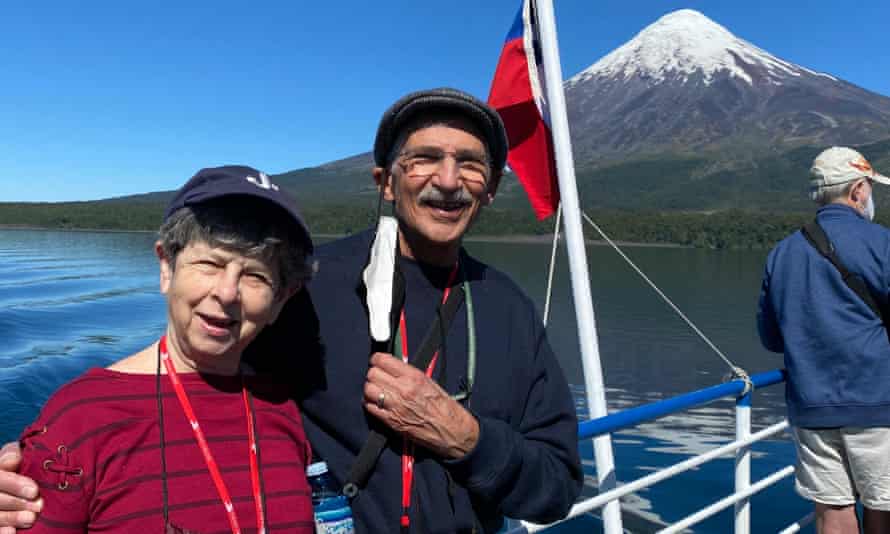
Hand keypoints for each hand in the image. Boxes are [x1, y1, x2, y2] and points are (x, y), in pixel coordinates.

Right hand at [0, 442, 42, 530]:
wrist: (11, 483)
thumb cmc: (15, 465)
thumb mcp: (12, 456)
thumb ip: (12, 454)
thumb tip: (13, 460)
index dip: (14, 484)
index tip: (34, 490)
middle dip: (16, 503)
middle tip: (38, 506)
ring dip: (11, 518)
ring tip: (31, 519)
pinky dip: (1, 531)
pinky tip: (12, 532)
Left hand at [364, 353, 478, 458]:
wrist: (451, 430)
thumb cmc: (445, 408)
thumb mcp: (430, 382)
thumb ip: (409, 374)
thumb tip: (394, 368)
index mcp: (414, 377)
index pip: (383, 360)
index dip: (377, 359)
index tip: (377, 361)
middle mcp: (403, 389)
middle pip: (373, 374)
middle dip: (374, 374)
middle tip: (378, 376)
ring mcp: (395, 405)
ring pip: (368, 389)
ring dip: (371, 389)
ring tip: (377, 390)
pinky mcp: (391, 420)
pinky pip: (370, 407)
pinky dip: (370, 404)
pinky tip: (377, 403)